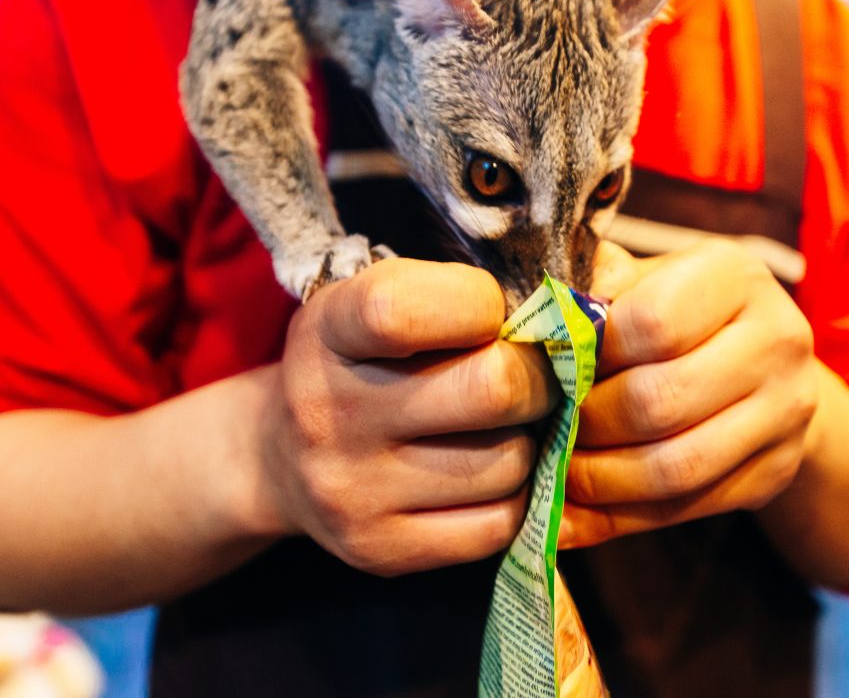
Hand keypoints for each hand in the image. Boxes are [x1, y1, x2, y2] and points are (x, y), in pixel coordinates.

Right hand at [254, 259, 555, 575]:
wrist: (279, 460)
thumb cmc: (361, 361)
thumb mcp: (377, 300)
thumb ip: (455, 297)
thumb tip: (569, 319)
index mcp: (326, 330)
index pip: (403, 310)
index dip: (478, 304)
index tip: (490, 312)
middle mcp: (329, 412)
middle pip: (490, 389)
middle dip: (536, 376)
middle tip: (532, 374)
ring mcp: (352, 491)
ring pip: (508, 462)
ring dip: (529, 440)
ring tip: (504, 426)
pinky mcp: (381, 551)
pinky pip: (499, 525)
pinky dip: (517, 497)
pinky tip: (491, 473)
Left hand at [560, 240, 821, 547]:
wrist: (763, 363)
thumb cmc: (680, 311)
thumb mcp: (646, 280)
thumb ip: (596, 289)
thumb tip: (535, 322)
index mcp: (736, 276)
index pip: (650, 323)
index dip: (587, 353)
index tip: (548, 368)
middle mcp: (777, 340)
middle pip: (659, 401)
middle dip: (586, 424)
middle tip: (542, 430)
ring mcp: (787, 412)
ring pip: (673, 468)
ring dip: (598, 481)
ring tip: (552, 474)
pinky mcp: (777, 472)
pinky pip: (685, 509)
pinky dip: (616, 519)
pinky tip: (571, 516)